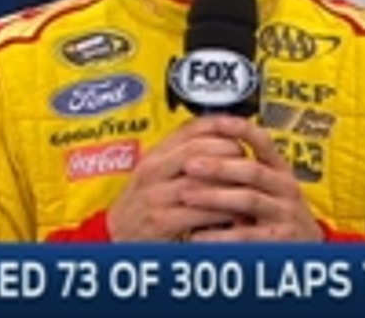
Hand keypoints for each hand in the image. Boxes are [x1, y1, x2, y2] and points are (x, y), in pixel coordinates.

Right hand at [106, 117, 247, 240]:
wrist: (116, 238)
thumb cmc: (141, 206)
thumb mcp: (155, 174)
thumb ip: (181, 156)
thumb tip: (221, 139)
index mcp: (153, 156)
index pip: (189, 129)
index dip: (219, 126)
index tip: (240, 129)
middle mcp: (151, 172)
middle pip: (197, 150)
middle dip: (228, 153)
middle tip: (247, 161)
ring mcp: (154, 196)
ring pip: (201, 182)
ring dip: (230, 185)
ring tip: (248, 188)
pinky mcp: (161, 221)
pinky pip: (200, 211)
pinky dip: (222, 212)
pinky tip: (236, 214)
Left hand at [178, 116, 323, 241]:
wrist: (308, 247)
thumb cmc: (278, 212)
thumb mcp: (268, 186)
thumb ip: (243, 170)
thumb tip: (203, 148)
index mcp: (280, 170)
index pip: (263, 141)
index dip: (241, 130)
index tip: (216, 122)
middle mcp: (285, 188)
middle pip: (252, 170)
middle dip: (218, 166)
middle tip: (189, 164)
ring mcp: (284, 213)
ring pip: (248, 200)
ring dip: (214, 196)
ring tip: (186, 195)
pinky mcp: (278, 240)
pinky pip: (246, 235)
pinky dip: (220, 235)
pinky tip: (198, 234)